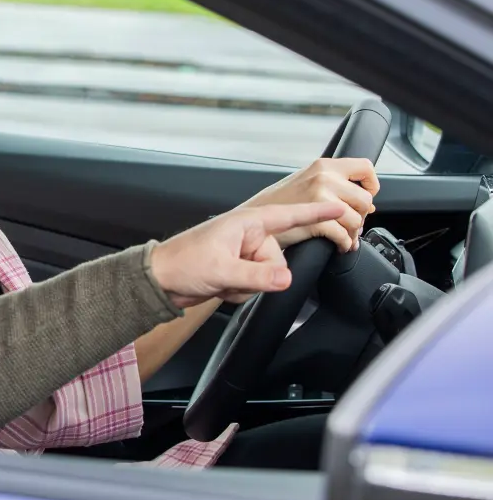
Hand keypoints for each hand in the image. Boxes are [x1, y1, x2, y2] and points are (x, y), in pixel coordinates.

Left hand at [150, 201, 347, 308]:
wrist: (160, 280)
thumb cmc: (182, 263)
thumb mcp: (223, 270)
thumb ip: (259, 276)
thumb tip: (287, 279)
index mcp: (246, 224)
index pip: (288, 216)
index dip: (315, 214)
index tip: (340, 209)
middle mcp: (248, 236)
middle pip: (278, 262)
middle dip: (258, 276)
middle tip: (231, 275)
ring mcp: (243, 254)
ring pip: (268, 277)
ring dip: (246, 286)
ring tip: (222, 279)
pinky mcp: (239, 269)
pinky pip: (255, 286)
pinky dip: (240, 291)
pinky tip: (222, 286)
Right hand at [240, 158, 379, 252]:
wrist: (254, 217)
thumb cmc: (277, 202)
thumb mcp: (305, 182)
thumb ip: (333, 184)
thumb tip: (364, 199)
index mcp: (323, 166)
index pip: (365, 167)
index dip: (371, 185)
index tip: (363, 197)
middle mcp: (324, 178)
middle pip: (366, 199)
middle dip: (361, 216)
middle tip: (349, 223)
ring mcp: (321, 198)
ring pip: (356, 220)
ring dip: (353, 233)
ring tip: (343, 237)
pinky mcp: (317, 220)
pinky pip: (344, 235)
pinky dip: (345, 244)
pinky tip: (338, 245)